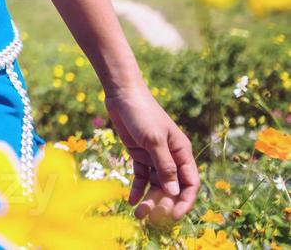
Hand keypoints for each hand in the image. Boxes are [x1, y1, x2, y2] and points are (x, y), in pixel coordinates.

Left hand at [102, 84, 200, 225]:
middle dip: (162, 204)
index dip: (184, 201)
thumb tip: (174, 192)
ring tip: (137, 214)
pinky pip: (141, 177)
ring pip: (156, 185)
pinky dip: (137, 189)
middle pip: (172, 188)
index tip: (174, 216)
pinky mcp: (139, 155)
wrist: (122, 94)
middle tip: (149, 217)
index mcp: (182, 153)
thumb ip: (164, 166)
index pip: (190, 184)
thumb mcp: (154, 140)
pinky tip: (131, 201)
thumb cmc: (142, 113)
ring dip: (149, 200)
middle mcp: (171, 158)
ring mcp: (155, 157)